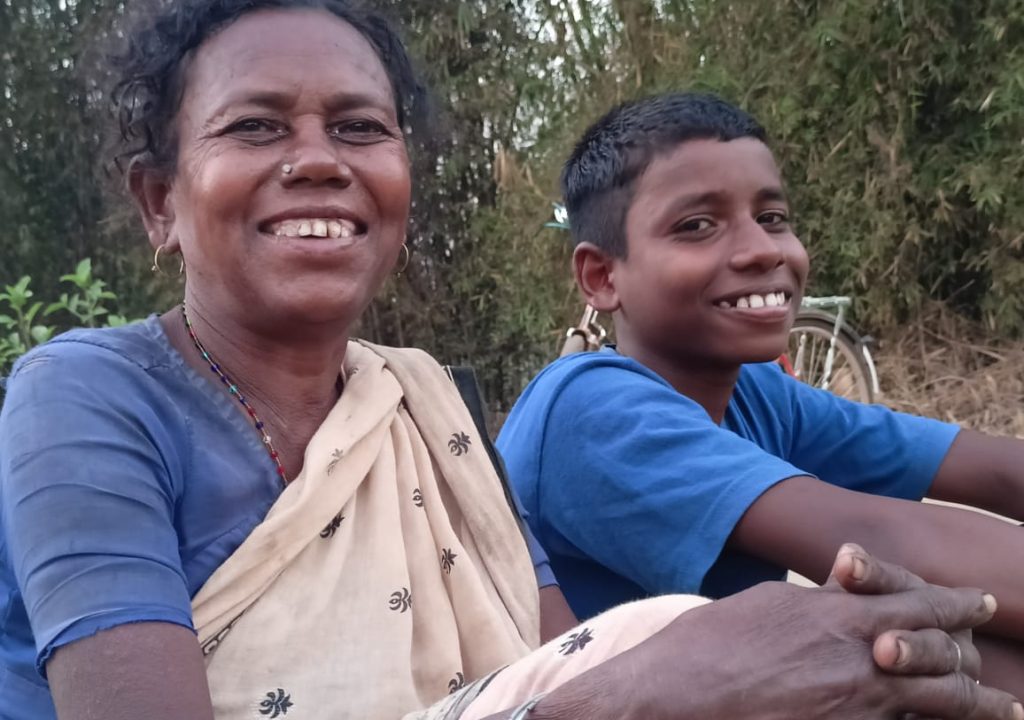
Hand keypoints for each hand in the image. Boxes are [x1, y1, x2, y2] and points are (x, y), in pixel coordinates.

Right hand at [534, 546, 1021, 719]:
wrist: (674, 696)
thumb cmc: (709, 644)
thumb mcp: (766, 603)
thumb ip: (817, 601)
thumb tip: (842, 595)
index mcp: (838, 614)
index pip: (918, 603)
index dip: (956, 604)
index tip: (980, 604)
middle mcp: (858, 657)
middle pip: (943, 656)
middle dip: (973, 657)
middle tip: (992, 664)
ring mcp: (854, 705)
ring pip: (938, 703)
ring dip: (974, 705)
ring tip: (1003, 709)